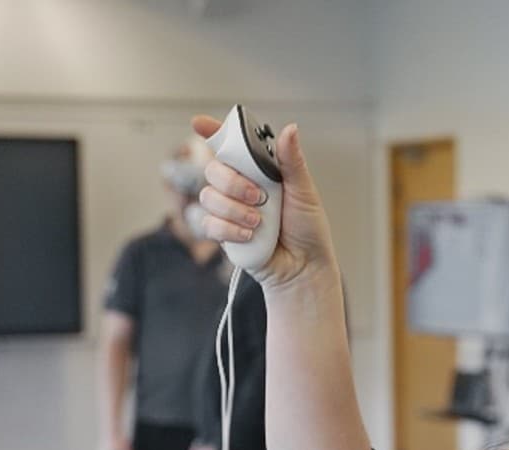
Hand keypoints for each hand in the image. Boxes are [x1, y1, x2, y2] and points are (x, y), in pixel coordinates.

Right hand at [191, 115, 337, 290]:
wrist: (304, 267)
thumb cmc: (307, 229)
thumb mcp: (304, 192)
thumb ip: (292, 162)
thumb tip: (290, 130)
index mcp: (259, 171)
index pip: (231, 145)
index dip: (213, 131)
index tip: (200, 123)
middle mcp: (240, 187)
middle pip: (213, 169)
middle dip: (233, 182)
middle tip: (259, 197)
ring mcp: (229, 210)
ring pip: (208, 196)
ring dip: (235, 209)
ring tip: (259, 222)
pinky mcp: (223, 233)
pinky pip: (209, 223)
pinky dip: (229, 229)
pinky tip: (249, 236)